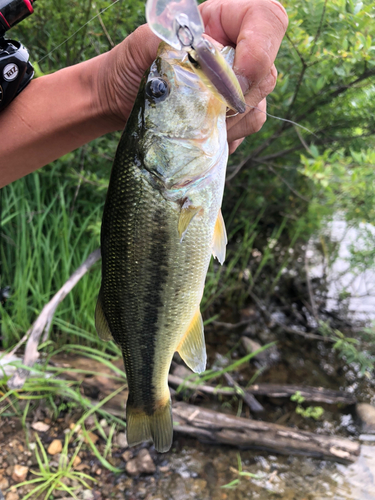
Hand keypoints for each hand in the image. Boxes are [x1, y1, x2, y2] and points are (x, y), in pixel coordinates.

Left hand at [98, 0, 287, 153]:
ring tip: (198, 126)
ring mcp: (238, 85)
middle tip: (209, 109)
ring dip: (231, 122)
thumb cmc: (128, 66)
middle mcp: (237, 51)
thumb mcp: (142, 44)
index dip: (260, 47)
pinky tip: (205, 136)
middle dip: (239, 97)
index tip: (233, 79)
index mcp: (221, 22)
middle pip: (267, 71)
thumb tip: (209, 53)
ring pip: (259, 103)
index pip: (266, 18)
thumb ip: (174, 39)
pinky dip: (229, 135)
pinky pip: (248, 125)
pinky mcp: (233, 114)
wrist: (119, 101)